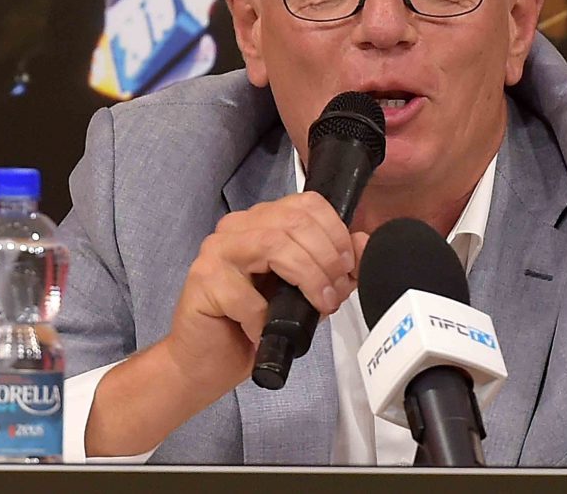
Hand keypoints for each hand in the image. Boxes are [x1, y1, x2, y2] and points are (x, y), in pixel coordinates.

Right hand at [164, 192, 367, 398]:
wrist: (206, 362)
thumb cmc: (251, 327)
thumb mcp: (304, 296)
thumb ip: (333, 269)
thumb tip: (363, 243)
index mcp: (261, 222)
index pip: (307, 204)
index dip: (336, 233)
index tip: (347, 267)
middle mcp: (237, 227)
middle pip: (295, 222)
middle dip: (327, 259)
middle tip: (334, 294)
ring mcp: (216, 250)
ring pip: (274, 244)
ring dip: (307, 278)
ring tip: (316, 306)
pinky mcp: (203, 280)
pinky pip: (246, 294)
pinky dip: (265, 318)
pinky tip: (265, 332)